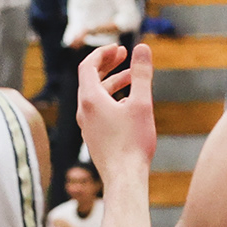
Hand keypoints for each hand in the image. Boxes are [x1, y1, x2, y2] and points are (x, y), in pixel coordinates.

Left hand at [77, 43, 156, 185]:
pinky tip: (129, 103)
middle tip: (124, 55)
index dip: (102, 53)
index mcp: (90, 99)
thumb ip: (141, 74)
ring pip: (95, 95)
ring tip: (132, 77)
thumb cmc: (133, 142)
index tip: (119, 48)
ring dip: (112, 82)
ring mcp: (86, 124)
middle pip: (90, 79)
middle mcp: (83, 110)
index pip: (88, 66)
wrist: (124, 178)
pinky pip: (98, 110)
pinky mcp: (93, 135)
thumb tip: (142, 48)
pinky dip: (111, 98)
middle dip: (107, 64)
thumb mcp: (141, 104)